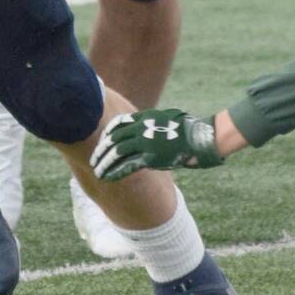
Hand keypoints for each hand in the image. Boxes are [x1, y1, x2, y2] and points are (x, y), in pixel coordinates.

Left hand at [90, 108, 223, 181]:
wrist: (200, 138)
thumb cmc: (186, 129)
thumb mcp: (165, 118)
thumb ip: (150, 122)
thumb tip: (139, 126)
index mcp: (144, 117)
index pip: (118, 124)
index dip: (107, 134)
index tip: (102, 142)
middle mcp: (142, 128)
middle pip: (114, 139)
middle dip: (101, 150)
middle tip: (94, 159)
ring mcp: (145, 143)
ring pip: (117, 153)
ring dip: (104, 163)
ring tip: (97, 170)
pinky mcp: (150, 158)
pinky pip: (127, 166)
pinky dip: (115, 172)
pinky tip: (107, 177)